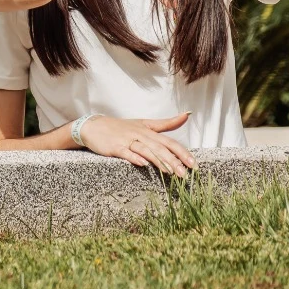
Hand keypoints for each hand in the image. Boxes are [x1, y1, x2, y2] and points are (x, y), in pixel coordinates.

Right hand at [77, 113, 194, 176]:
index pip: (169, 141)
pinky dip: (135, 158)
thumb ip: (166, 123)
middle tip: (186, 174)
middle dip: (174, 160)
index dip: (182, 152)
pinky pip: (126, 152)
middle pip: (160, 147)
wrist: (94, 126)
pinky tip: (143, 164)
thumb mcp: (145, 123)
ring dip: (159, 161)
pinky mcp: (115, 147)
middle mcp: (140, 134)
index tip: (194, 164)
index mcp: (149, 130)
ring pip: (146, 150)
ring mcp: (127, 140)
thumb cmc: (122, 127)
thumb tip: (187, 114)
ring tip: (171, 172)